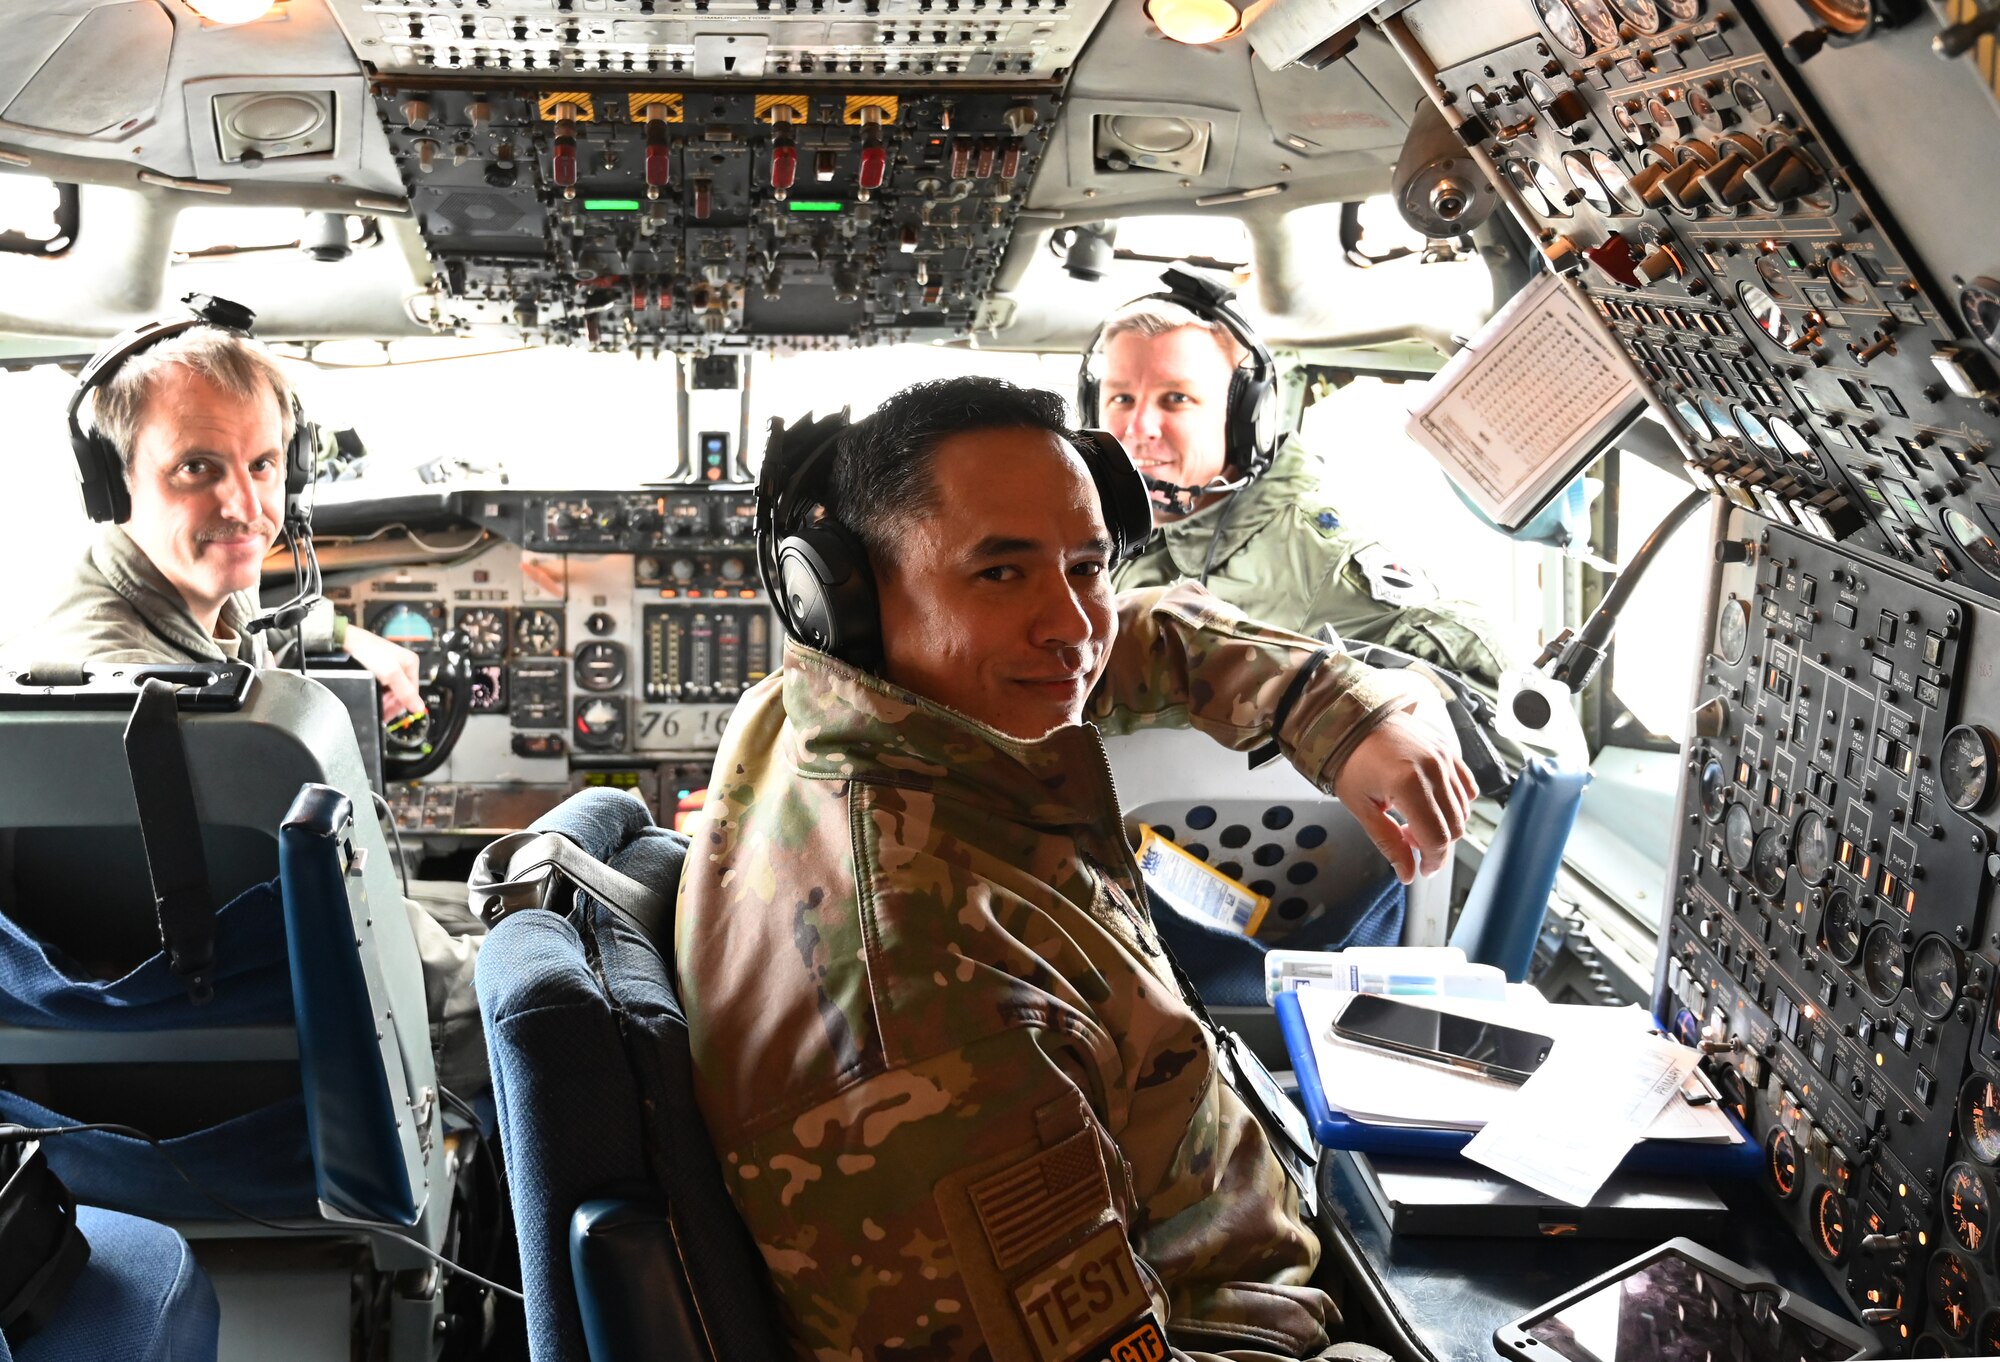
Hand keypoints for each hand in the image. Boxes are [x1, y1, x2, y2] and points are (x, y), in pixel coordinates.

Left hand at [344, 625, 426, 722]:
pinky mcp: (378, 668)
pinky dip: (377, 692)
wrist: (346, 643)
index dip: (400, 706)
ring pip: (391, 690)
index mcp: (411, 664)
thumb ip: (406, 692)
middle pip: (401, 692)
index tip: (388, 716)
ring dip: (383, 699)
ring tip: (375, 702)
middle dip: (390, 703)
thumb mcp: (391, 674)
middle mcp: (402, 665)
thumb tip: (419, 708)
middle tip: (380, 711)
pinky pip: (382, 685)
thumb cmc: (368, 651)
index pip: (412, 693)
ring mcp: (390, 666)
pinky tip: (372, 694)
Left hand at [1327, 709, 1477, 884]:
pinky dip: (1455, 802)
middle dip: (1436, 845)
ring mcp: (1444, 756)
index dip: (1432, 861)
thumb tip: (1407, 873)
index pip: (1437, 838)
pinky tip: (1431, 802)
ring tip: (1414, 819)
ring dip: (1444, 824)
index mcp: (1409, 784)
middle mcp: (1433, 768)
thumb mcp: (1361, 807)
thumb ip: (1388, 842)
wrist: (1350, 719)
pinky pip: (1466, 785)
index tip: (1422, 869)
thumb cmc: (1349, 759)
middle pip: (1455, 826)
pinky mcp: (1448, 748)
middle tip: (1409, 841)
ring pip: (1463, 808)